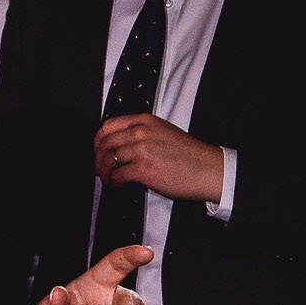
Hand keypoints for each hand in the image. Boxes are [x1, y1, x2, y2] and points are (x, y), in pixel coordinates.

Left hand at [93, 113, 223, 203]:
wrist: (208, 169)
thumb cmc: (188, 154)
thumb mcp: (163, 132)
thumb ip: (141, 133)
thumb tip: (117, 145)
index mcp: (144, 121)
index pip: (108, 126)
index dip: (98, 140)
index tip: (97, 150)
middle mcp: (141, 132)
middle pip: (105, 144)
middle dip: (98, 158)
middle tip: (100, 168)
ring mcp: (142, 150)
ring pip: (109, 160)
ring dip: (105, 171)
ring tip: (109, 178)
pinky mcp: (144, 169)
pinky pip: (119, 175)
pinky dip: (116, 181)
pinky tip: (120, 183)